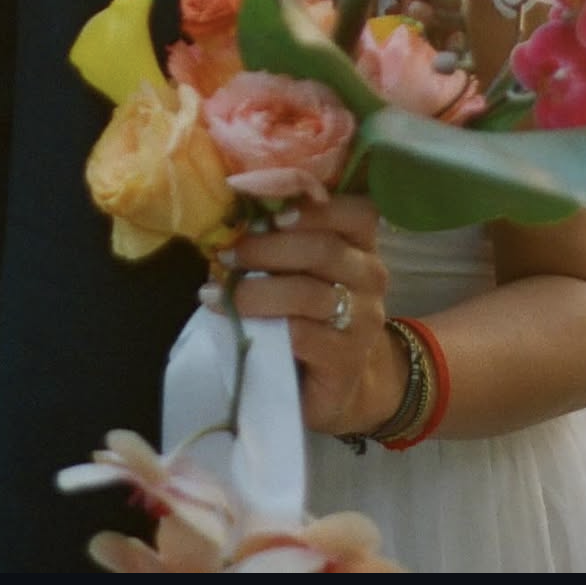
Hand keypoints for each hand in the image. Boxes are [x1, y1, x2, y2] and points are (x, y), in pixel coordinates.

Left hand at [213, 196, 405, 438]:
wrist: (335, 386)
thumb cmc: (308, 316)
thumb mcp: (297, 271)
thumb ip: (280, 239)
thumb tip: (227, 215)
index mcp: (360, 244)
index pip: (353, 209)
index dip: (305, 198)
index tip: (253, 198)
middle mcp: (370, 276)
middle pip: (322, 248)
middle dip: (265, 247)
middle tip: (224, 254)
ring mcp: (363, 319)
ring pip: (307, 292)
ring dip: (254, 290)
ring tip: (215, 292)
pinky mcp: (347, 358)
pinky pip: (301, 334)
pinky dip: (261, 324)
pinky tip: (231, 321)